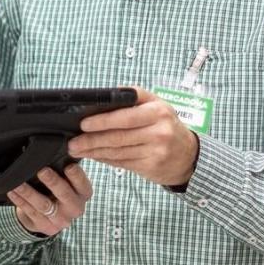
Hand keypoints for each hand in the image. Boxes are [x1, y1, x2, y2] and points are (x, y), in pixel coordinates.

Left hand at [7, 164, 91, 236]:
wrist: (50, 217)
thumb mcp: (67, 182)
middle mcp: (75, 208)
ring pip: (44, 204)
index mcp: (83, 194)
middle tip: (42, 171)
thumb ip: (65, 171)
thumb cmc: (59, 192)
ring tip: (19, 183)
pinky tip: (13, 192)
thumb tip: (57, 152)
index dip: (76, 176)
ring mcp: (61, 220)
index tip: (68, 166)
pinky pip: (31, 212)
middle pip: (64, 195)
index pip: (83, 185)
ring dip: (29, 192)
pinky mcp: (46, 226)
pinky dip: (20, 201)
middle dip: (53, 182)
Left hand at [69, 88, 199, 186]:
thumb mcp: (158, 105)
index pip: (125, 116)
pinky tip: (94, 156)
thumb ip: (134, 98)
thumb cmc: (167, 125)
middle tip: (74, 142)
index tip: (83, 124)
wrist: (189, 155)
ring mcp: (155, 151)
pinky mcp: (151, 166)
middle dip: (92, 140)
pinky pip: (122, 163)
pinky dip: (105, 159)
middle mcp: (158, 131)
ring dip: (94, 151)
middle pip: (118, 136)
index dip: (102, 121)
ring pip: (117, 152)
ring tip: (78, 150)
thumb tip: (103, 99)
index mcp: (158, 111)